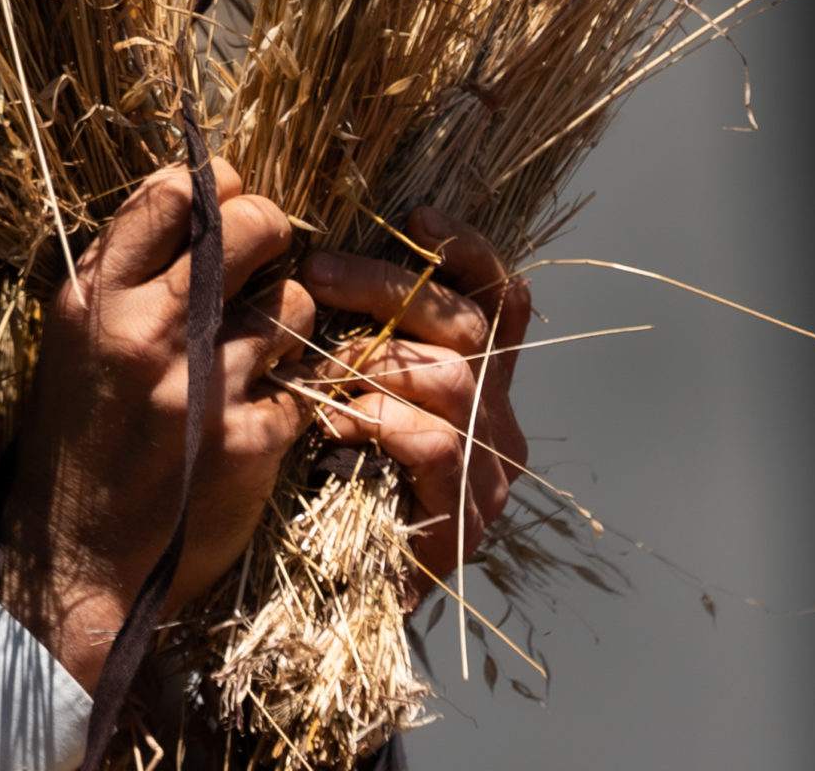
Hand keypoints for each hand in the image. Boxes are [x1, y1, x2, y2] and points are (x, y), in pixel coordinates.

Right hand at [0, 161, 313, 692]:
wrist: (77, 568)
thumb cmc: (77, 441)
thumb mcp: (73, 341)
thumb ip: (125, 269)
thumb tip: (193, 190)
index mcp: (97, 300)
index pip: (174, 192)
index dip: (215, 185)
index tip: (224, 203)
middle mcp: (149, 334)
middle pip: (250, 226)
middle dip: (269, 229)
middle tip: (264, 253)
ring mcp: (203, 389)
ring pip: (294, 301)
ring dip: (285, 315)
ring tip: (256, 344)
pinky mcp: (248, 441)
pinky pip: (302, 379)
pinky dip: (287, 390)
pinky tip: (255, 408)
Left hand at [301, 208, 529, 604]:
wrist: (326, 603)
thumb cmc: (326, 479)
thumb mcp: (349, 387)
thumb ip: (361, 332)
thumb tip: (318, 250)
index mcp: (484, 380)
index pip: (501, 296)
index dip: (466, 247)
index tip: (415, 211)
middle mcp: (500, 418)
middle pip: (467, 323)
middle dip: (388, 284)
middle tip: (314, 269)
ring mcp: (490, 471)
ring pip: (454, 376)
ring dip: (374, 355)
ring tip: (313, 361)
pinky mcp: (466, 521)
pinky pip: (437, 443)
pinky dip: (380, 421)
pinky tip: (334, 422)